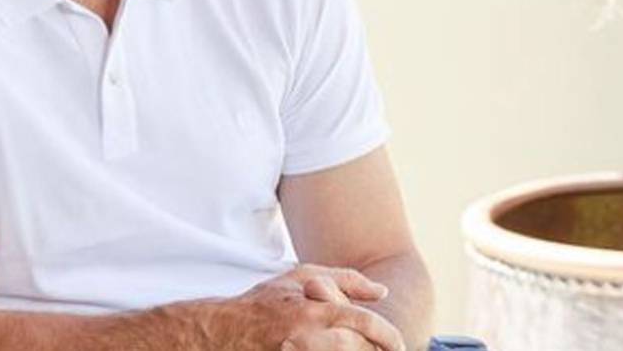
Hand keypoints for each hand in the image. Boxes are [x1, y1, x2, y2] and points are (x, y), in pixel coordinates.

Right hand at [193, 265, 402, 350]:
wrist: (223, 331)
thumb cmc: (265, 302)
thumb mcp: (301, 278)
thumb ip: (345, 280)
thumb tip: (382, 291)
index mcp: (314, 309)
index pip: (365, 323)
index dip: (389, 337)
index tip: (399, 345)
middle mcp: (307, 335)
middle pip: (358, 348)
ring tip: (361, 349)